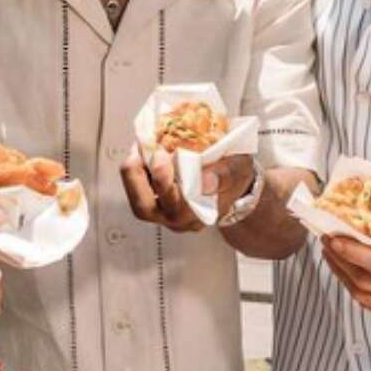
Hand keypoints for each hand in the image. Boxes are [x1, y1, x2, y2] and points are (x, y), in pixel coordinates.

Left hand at [120, 146, 253, 233]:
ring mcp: (166, 213)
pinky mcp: (157, 203)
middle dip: (136, 179)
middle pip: (146, 209)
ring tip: (138, 151)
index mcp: (201, 213)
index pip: (175, 207)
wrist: (235, 184)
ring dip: (132, 175)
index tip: (163, 155)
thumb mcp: (239, 170)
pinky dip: (136, 173)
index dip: (163, 181)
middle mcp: (180, 219)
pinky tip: (142, 154)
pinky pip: (139, 193)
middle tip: (139, 153)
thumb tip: (207, 181)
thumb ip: (225, 176)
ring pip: (138, 202)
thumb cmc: (236, 176)